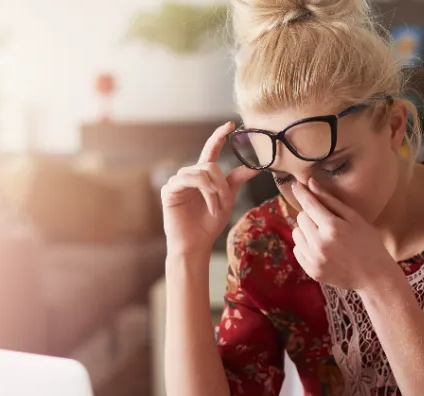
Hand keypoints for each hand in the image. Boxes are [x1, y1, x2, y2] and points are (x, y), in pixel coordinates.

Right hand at [161, 122, 259, 256]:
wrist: (196, 244)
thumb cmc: (208, 225)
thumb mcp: (227, 199)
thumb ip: (236, 181)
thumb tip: (254, 167)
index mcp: (202, 175)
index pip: (211, 150)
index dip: (219, 136)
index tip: (230, 124)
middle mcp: (189, 175)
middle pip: (211, 165)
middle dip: (222, 184)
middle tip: (225, 202)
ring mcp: (177, 181)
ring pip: (202, 172)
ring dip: (215, 191)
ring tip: (217, 208)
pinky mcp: (169, 189)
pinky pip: (190, 180)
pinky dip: (206, 193)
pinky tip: (209, 207)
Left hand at [290, 179, 398, 290]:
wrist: (374, 277)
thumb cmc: (368, 243)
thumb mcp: (354, 218)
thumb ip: (330, 201)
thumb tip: (310, 183)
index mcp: (332, 227)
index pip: (309, 204)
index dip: (301, 193)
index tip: (296, 185)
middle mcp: (320, 243)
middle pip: (301, 217)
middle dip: (310, 215)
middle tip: (326, 221)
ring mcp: (314, 259)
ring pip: (296, 233)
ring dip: (306, 230)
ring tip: (323, 235)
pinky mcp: (311, 270)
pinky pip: (297, 250)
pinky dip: (305, 245)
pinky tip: (321, 248)